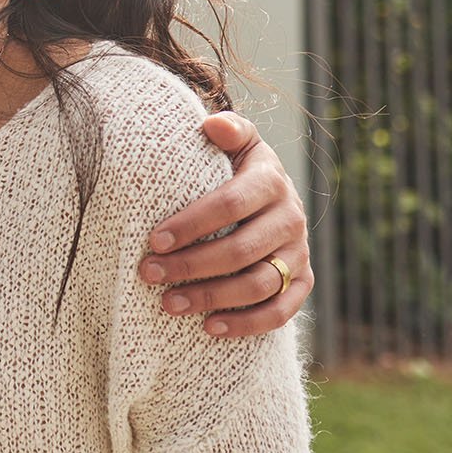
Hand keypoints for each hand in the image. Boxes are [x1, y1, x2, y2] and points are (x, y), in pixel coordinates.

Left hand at [138, 111, 312, 337]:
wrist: (270, 196)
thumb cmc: (236, 167)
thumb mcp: (236, 141)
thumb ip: (228, 130)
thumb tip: (212, 125)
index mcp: (270, 180)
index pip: (231, 204)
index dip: (192, 224)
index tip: (154, 240)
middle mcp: (291, 217)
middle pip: (240, 249)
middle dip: (191, 265)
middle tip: (149, 273)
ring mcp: (299, 253)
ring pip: (258, 284)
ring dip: (211, 298)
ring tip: (168, 304)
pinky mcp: (302, 283)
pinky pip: (279, 312)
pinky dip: (246, 324)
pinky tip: (209, 327)